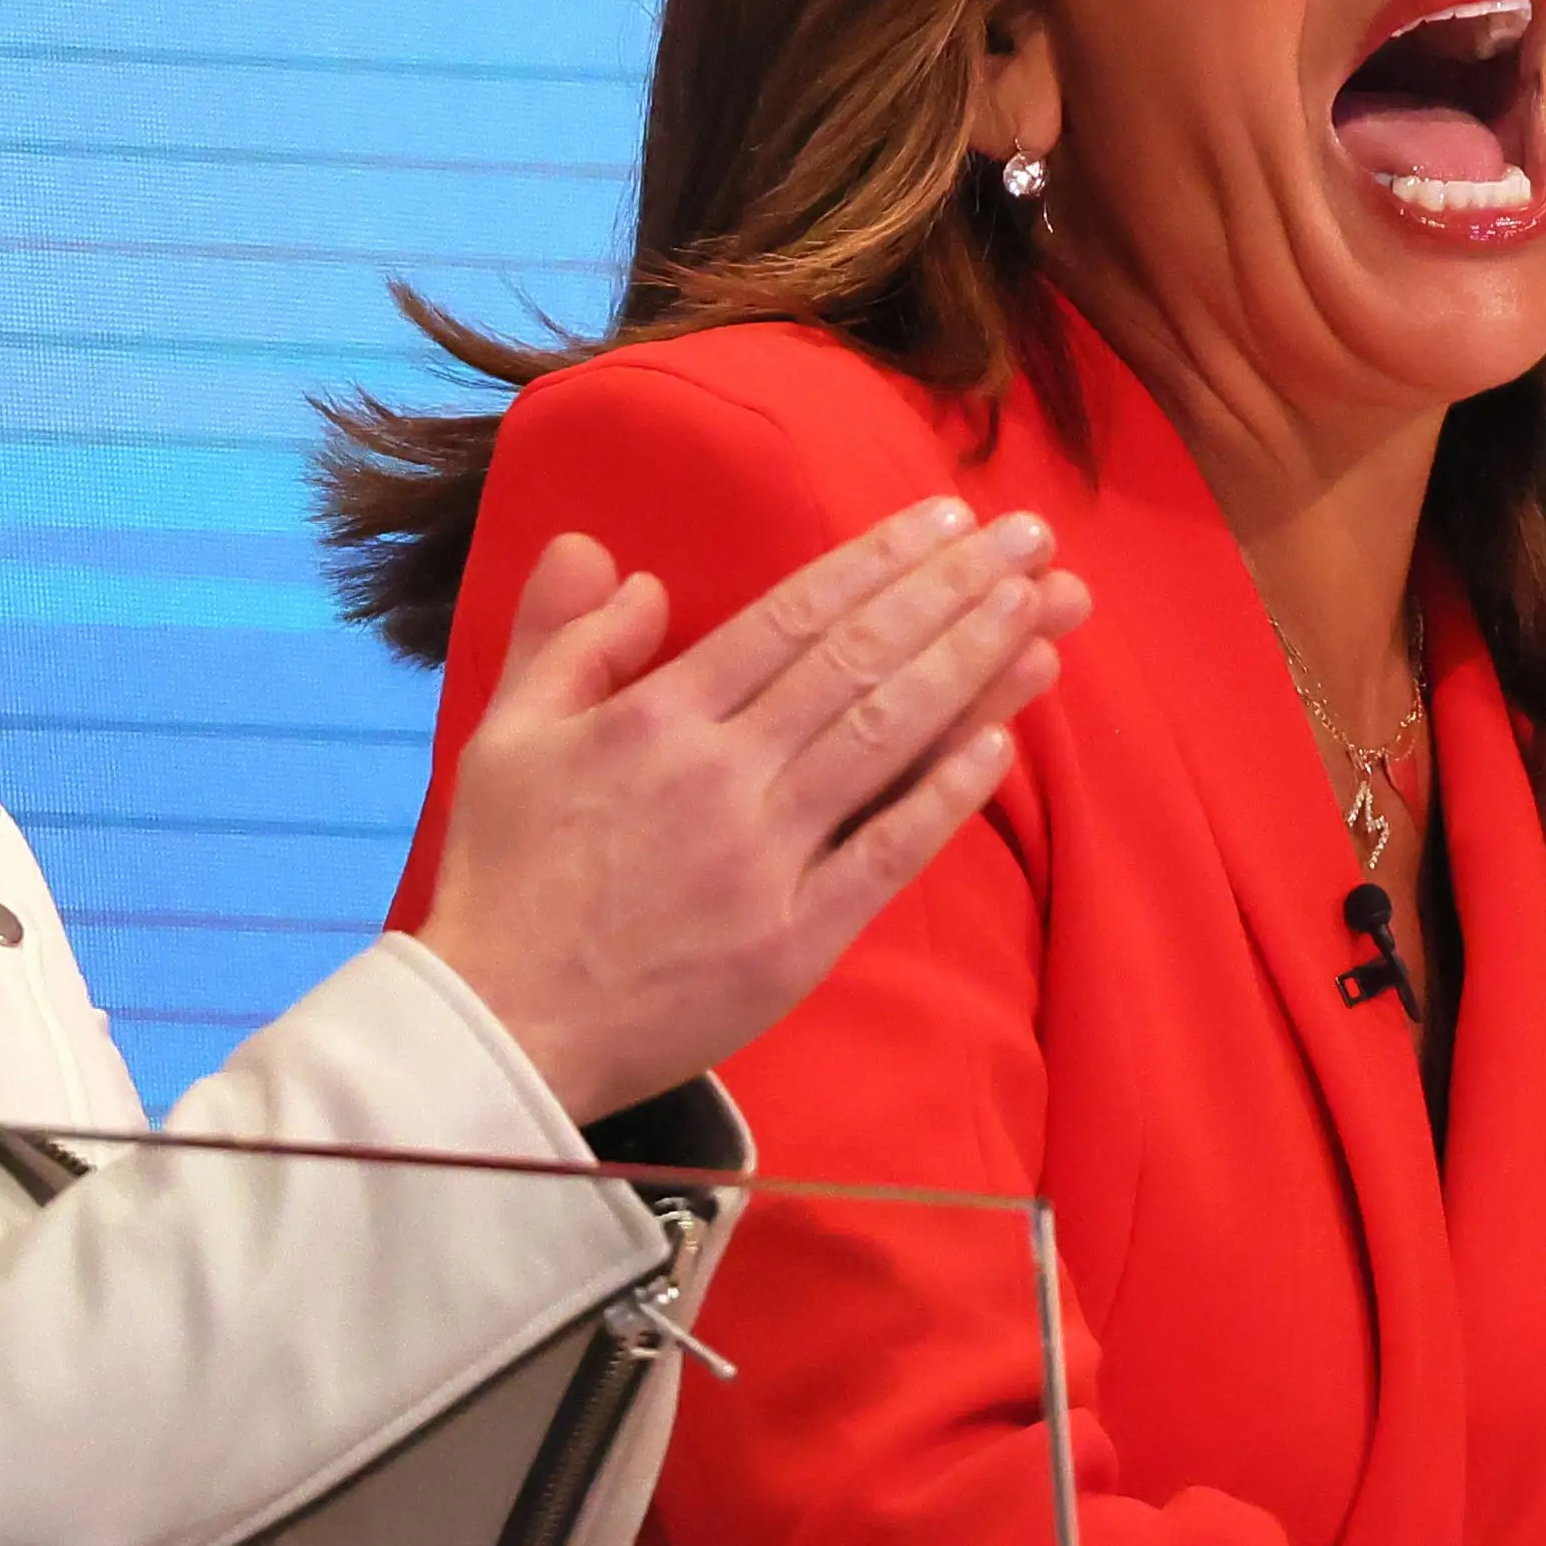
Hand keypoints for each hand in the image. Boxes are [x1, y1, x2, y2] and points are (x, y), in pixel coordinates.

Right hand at [412, 503, 1082, 1127]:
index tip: (950, 518)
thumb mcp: (504, 737)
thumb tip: (617, 559)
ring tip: (1046, 613)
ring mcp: (765, 859)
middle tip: (1033, 538)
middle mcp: (722, 776)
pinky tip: (1004, 740)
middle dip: (955, 592)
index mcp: (657, 720)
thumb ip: (563, 639)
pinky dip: (946, 795)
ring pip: (886, 740)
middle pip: (859, 662)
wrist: (499, 1028)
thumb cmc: (503, 878)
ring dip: (975, 669)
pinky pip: (885, 853)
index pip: (793, 616)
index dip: (880, 561)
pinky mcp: (794, 940)